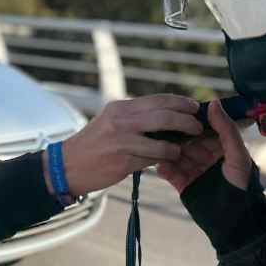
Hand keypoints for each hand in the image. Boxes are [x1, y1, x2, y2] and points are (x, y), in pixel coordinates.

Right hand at [54, 94, 201, 195]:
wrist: (67, 165)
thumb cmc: (94, 144)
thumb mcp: (111, 121)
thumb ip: (136, 117)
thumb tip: (167, 115)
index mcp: (121, 108)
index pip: (158, 100)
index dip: (180, 103)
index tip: (194, 107)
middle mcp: (121, 121)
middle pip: (164, 117)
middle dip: (186, 122)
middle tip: (197, 128)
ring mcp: (122, 142)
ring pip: (161, 143)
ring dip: (177, 147)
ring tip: (182, 149)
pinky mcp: (122, 162)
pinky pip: (151, 161)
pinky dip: (162, 161)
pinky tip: (168, 161)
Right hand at [158, 100, 253, 193]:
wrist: (235, 219)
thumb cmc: (243, 185)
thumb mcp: (238, 154)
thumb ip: (226, 129)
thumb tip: (214, 103)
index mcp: (220, 146)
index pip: (202, 128)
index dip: (191, 120)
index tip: (178, 111)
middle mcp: (205, 155)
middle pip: (185, 140)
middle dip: (174, 135)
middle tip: (161, 128)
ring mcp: (194, 169)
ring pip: (175, 155)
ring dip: (166, 150)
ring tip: (156, 145)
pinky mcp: (184, 183)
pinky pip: (170, 173)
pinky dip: (164, 168)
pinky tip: (159, 164)